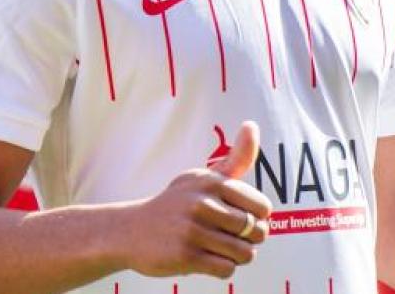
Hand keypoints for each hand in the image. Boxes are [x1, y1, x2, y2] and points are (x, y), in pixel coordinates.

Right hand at [121, 121, 272, 278]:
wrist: (132, 230)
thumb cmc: (178, 204)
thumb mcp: (203, 178)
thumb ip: (235, 158)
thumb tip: (252, 125)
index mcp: (212, 182)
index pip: (262, 207)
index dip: (257, 218)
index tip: (241, 218)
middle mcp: (202, 203)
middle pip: (256, 232)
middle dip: (249, 239)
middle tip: (231, 236)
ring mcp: (193, 230)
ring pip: (245, 253)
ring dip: (237, 256)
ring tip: (220, 248)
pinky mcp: (185, 256)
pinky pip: (226, 269)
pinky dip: (222, 268)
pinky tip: (207, 259)